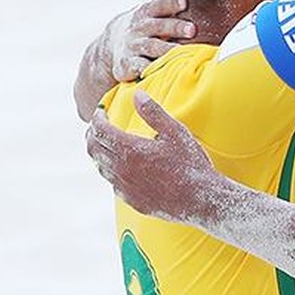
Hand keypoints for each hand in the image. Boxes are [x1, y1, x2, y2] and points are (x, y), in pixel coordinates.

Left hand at [86, 92, 227, 223]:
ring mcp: (125, 187)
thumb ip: (153, 113)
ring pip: (101, 167)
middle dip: (92, 134)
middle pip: (94, 149)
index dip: (97, 118)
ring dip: (100, 154)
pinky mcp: (132, 200)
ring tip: (107, 146)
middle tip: (98, 127)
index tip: (101, 112)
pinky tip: (123, 169)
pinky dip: (112, 172)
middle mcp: (122, 169)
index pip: (101, 130)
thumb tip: (137, 94)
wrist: (201, 199)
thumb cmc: (191, 165)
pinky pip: (114, 184)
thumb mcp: (175, 133)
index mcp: (131, 150)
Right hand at [105, 0, 193, 80]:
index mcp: (147, 12)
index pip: (159, 5)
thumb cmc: (145, 23)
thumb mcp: (152, 7)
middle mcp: (140, 28)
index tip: (185, 1)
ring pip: (151, 47)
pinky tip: (160, 70)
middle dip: (175, 27)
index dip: (171, 3)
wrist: (114, 43)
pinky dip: (148, 69)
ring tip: (182, 52)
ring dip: (166, 49)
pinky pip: (139, 67)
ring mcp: (133, 46)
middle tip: (192, 29)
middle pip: (158, 26)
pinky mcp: (128, 64)